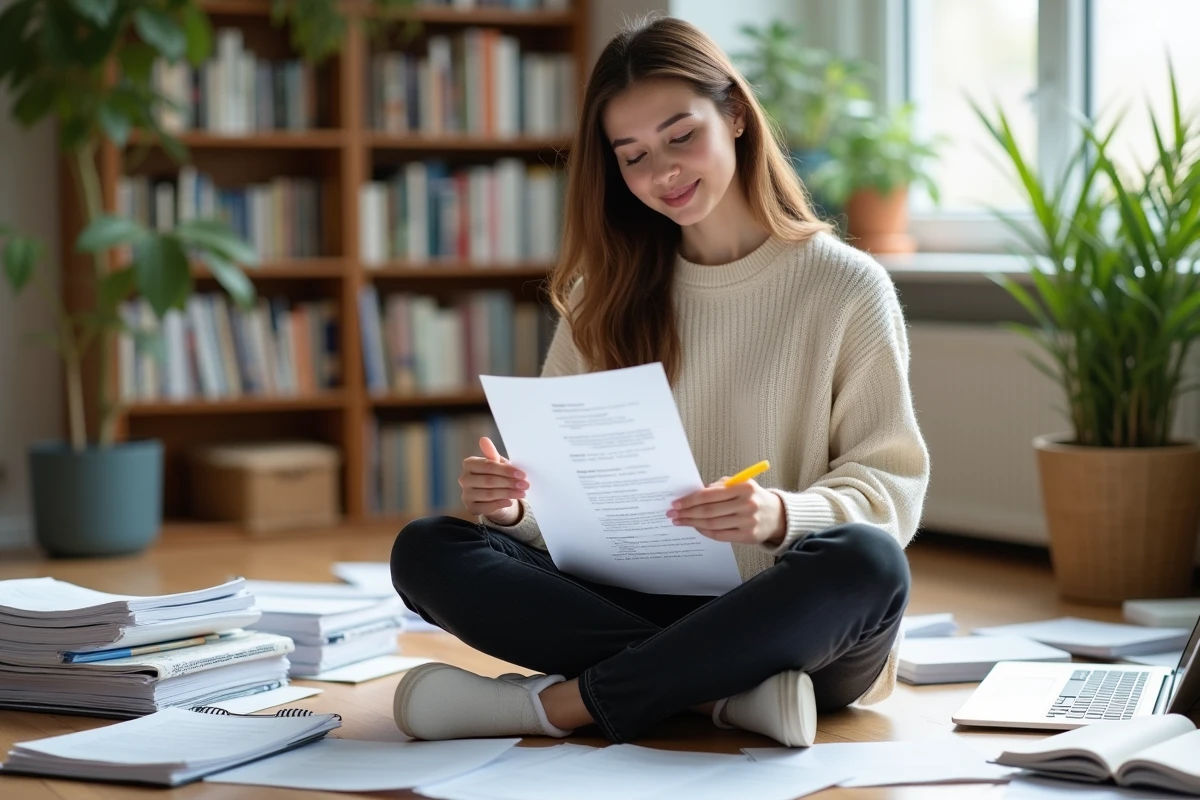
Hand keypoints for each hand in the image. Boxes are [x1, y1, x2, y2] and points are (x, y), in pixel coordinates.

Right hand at [459, 437, 527, 525]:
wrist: (494, 496)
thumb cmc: (495, 475)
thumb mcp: (497, 464)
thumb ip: (491, 454)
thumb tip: (484, 439)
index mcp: (469, 464)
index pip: (488, 466)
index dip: (506, 470)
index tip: (522, 474)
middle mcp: (464, 479)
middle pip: (489, 481)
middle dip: (509, 483)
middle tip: (525, 485)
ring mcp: (465, 494)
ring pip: (489, 494)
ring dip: (508, 494)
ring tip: (522, 493)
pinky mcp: (470, 508)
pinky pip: (485, 507)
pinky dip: (499, 504)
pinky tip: (510, 502)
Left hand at [666, 479, 785, 545]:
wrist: (777, 515)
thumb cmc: (753, 497)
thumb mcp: (740, 485)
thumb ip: (719, 487)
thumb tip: (693, 495)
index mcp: (744, 487)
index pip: (710, 495)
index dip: (690, 499)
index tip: (676, 503)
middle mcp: (747, 504)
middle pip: (708, 510)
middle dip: (687, 512)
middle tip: (673, 513)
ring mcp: (748, 522)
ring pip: (712, 523)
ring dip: (692, 522)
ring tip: (680, 521)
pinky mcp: (747, 536)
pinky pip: (719, 535)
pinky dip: (705, 531)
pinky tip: (696, 527)